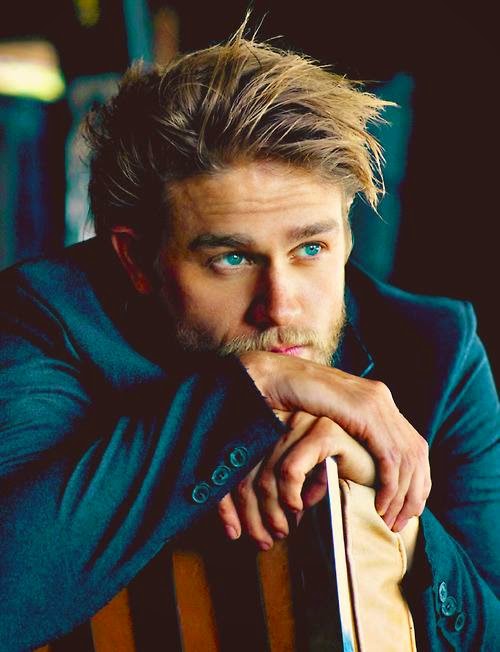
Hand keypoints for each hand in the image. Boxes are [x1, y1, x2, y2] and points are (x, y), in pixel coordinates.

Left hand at [218, 410, 375, 549]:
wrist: (377, 471)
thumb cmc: (332, 480)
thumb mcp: (289, 491)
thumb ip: (264, 500)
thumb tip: (233, 530)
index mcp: (268, 428)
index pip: (233, 467)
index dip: (227, 505)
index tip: (233, 534)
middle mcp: (280, 419)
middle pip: (247, 472)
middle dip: (252, 515)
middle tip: (263, 541)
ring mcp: (302, 421)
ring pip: (267, 475)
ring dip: (273, 512)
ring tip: (284, 531)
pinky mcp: (324, 431)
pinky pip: (291, 469)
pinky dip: (292, 495)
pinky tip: (301, 508)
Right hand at [238, 351, 430, 531]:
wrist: (271, 376)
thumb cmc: (290, 400)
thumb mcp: (327, 420)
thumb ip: (345, 432)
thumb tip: (357, 459)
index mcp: (375, 398)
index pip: (412, 444)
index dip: (416, 479)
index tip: (407, 507)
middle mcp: (381, 397)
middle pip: (418, 452)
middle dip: (416, 492)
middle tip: (403, 521)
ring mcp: (375, 402)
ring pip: (408, 458)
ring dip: (403, 495)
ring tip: (389, 520)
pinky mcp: (364, 411)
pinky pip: (390, 457)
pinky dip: (390, 485)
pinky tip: (379, 504)